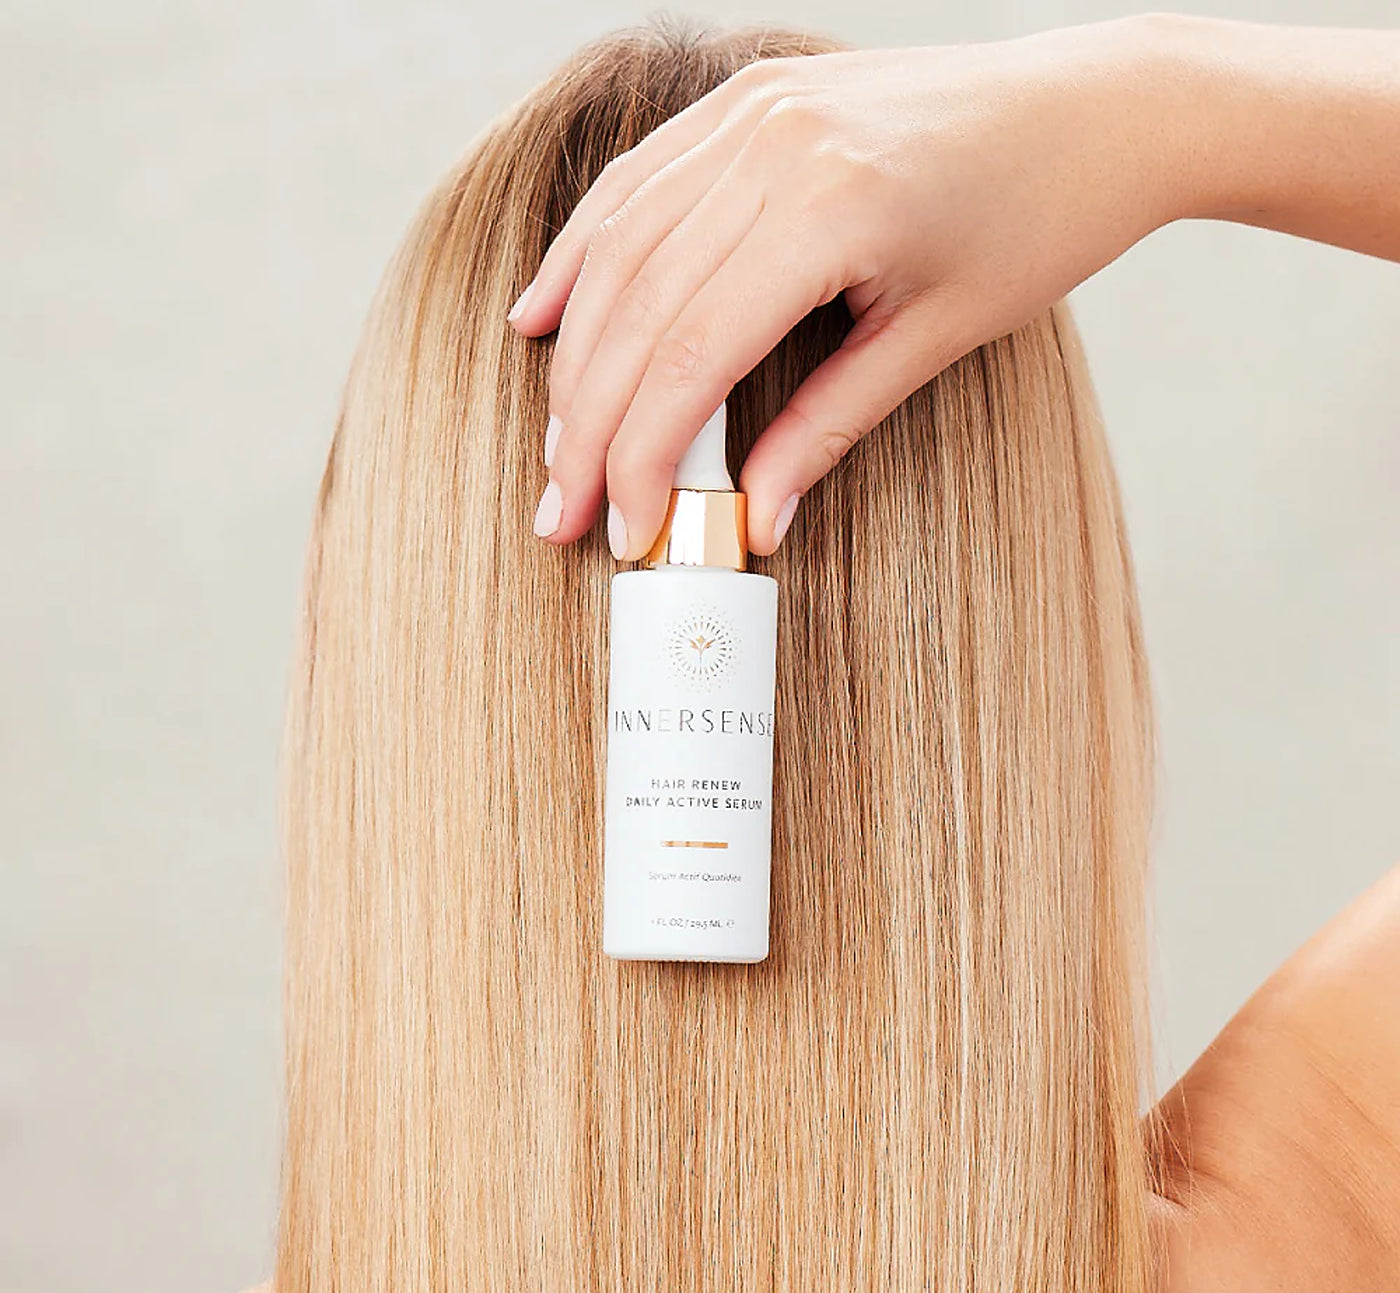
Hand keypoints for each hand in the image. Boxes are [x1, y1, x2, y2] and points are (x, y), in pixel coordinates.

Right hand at [510, 17, 1183, 557]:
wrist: (1097, 107)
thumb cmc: (1036, 221)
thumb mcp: (933, 338)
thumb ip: (827, 428)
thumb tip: (757, 519)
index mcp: (829, 208)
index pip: (692, 356)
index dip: (641, 457)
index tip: (625, 529)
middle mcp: (773, 145)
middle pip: (637, 308)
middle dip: (589, 425)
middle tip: (563, 509)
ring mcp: (753, 110)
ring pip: (619, 247)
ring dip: (575, 354)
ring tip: (556, 441)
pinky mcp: (748, 98)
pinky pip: (637, 183)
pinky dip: (584, 254)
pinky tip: (545, 313)